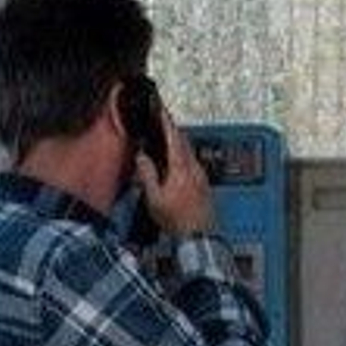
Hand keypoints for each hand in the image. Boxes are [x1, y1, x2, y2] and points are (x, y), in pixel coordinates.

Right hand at [135, 109, 214, 235]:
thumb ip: (147, 174)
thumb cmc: (177, 220)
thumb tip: (142, 156)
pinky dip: (182, 155)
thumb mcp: (154, 198)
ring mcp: (200, 175)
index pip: (173, 136)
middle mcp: (193, 167)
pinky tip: (176, 163)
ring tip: (166, 139)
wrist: (199, 236)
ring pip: (188, 151)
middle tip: (162, 120)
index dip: (166, 121)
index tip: (161, 109)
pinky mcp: (203, 184)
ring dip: (177, 142)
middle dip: (171, 129)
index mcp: (181, 167)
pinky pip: (191, 162)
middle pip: (183, 141)